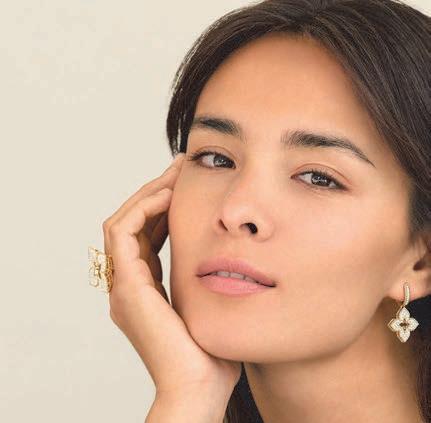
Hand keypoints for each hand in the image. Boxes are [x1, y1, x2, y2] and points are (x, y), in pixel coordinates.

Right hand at [102, 153, 240, 399]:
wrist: (200, 389)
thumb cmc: (212, 352)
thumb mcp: (209, 304)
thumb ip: (208, 279)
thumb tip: (230, 252)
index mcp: (146, 289)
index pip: (149, 235)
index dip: (166, 206)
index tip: (188, 184)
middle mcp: (129, 285)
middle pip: (134, 224)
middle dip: (157, 192)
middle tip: (180, 168)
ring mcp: (123, 286)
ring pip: (123, 222)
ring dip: (148, 194)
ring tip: (175, 174)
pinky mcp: (127, 287)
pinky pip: (123, 232)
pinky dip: (142, 209)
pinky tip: (170, 195)